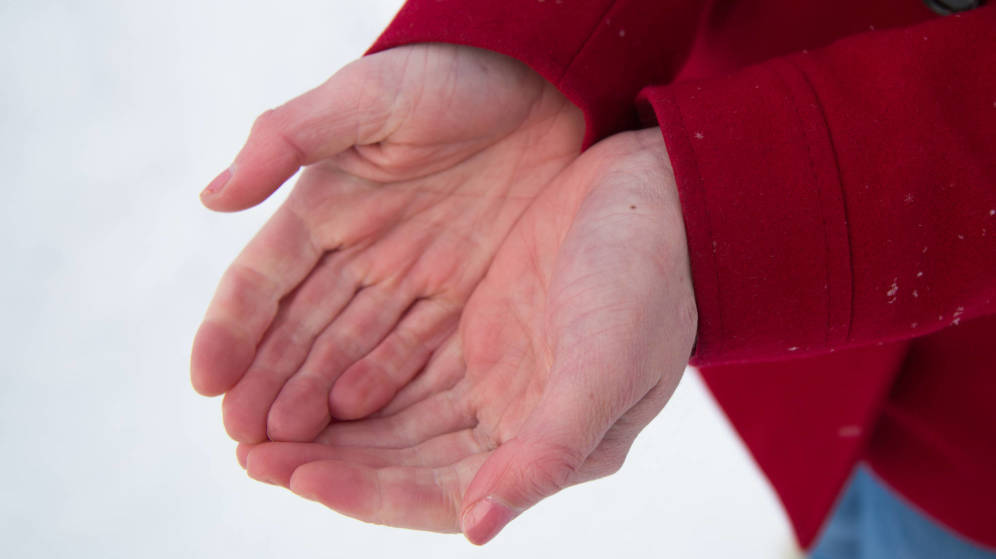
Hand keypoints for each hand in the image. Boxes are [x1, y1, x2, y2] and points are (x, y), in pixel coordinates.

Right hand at [190, 44, 583, 442]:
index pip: (262, 279)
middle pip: (299, 329)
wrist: (546, 81)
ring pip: (347, 349)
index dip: (230, 329)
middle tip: (241, 440)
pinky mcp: (459, 291)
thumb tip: (211, 197)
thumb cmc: (453, 75)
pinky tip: (353, 420)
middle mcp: (357, 248)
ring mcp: (408, 274)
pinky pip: (410, 348)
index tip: (205, 382)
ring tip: (285, 447)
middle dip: (266, 384)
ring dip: (314, 398)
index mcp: (323, 202)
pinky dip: (378, 385)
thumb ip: (290, 139)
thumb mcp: (369, 98)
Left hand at [239, 129, 696, 543]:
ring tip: (256, 420)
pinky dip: (352, 373)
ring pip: (392, 416)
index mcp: (545, 444)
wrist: (665, 192)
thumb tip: (480, 529)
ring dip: (328, 422)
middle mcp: (511, 419)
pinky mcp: (476, 322)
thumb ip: (548, 451)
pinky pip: (399, 361)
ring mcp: (491, 371)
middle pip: (402, 460)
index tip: (293, 474)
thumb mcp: (606, 365)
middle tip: (247, 451)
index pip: (439, 493)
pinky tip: (304, 370)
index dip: (364, 491)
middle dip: (328, 461)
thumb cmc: (650, 280)